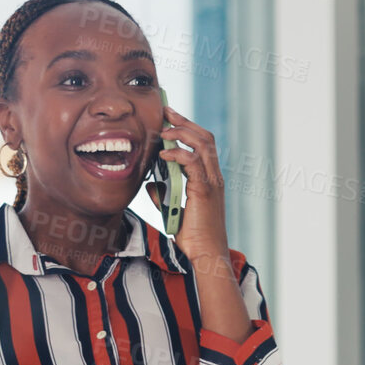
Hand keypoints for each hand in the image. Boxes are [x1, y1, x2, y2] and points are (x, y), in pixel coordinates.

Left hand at [151, 105, 228, 266]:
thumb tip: (150, 183)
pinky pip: (192, 163)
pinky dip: (177, 154)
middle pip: (204, 137)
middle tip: (166, 112)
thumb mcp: (173, 209)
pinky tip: (163, 154)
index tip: (170, 118)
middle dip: (184, 121)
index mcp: (210, 177)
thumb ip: (163, 194)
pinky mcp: (205, 190)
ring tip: (163, 131)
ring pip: (202, 144)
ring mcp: (212, 181)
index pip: (203, 143)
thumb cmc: (192, 235)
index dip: (188, 127)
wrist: (205, 253)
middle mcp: (214, 175)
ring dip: (181, 133)